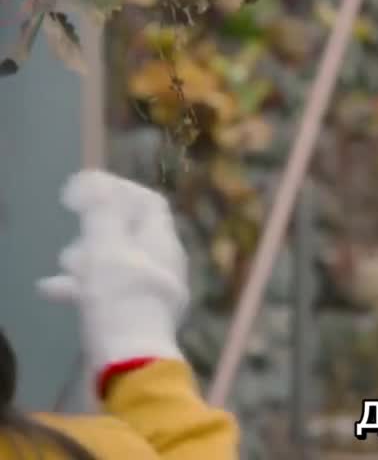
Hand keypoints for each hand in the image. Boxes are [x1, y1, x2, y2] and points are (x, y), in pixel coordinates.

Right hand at [36, 170, 189, 375]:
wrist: (130, 360)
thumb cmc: (120, 296)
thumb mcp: (106, 248)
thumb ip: (100, 212)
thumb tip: (94, 180)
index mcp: (163, 241)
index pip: (149, 202)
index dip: (118, 189)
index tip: (85, 189)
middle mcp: (164, 262)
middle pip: (131, 232)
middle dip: (97, 227)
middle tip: (75, 226)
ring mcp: (151, 290)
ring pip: (117, 262)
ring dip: (88, 257)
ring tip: (66, 262)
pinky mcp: (135, 315)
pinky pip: (109, 291)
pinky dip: (82, 286)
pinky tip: (50, 290)